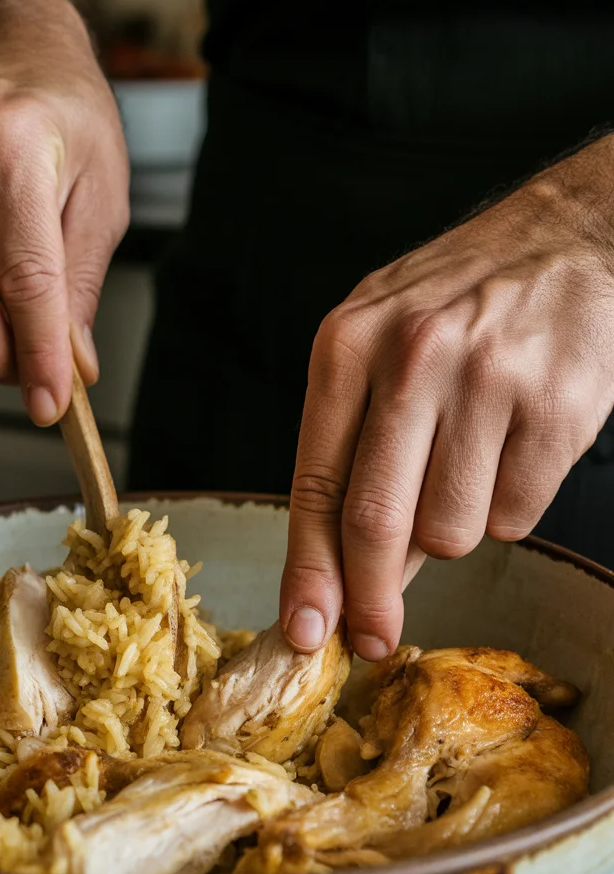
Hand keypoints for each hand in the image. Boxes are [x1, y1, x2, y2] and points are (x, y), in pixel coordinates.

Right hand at [0, 0, 128, 424]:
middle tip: (38, 373)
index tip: (50, 403)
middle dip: (1, 356)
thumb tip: (69, 361)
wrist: (8, 55)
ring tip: (20, 310)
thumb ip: (82, 284)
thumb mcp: (104, 195)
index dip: (37, 353)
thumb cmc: (65, 116)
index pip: (23, 276)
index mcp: (11, 142)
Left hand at [280, 137, 613, 658]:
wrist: (566, 238)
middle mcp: (414, 357)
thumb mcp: (377, 348)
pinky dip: (508, 505)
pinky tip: (512, 449)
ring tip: (468, 464)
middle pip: (376, 524)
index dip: (309, 573)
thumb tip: (344, 574)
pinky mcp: (559, 407)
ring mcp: (490, 381)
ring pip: (451, 532)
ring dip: (453, 528)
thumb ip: (353, 450)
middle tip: (376, 635)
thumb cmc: (456, 304)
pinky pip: (516, 516)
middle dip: (371, 598)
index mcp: (348, 345)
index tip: (307, 631)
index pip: (315, 485)